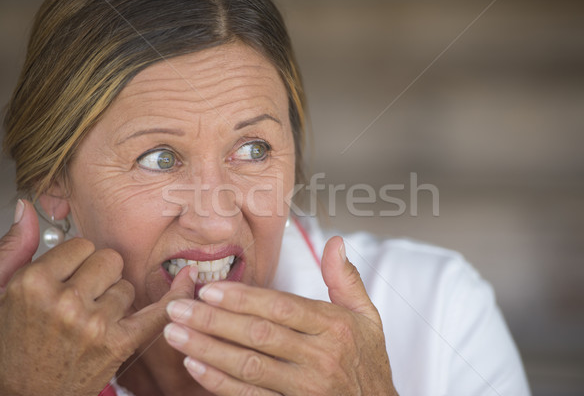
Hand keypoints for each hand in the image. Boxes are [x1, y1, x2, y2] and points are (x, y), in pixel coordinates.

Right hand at [0, 200, 194, 395]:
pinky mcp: (118, 344)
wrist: (24, 393)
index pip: (82, 245)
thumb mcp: (0, 291)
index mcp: (34, 283)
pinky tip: (186, 277)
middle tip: (80, 299)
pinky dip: (175, 295)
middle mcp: (65, 301)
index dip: (77, 261)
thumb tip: (28, 209)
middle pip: (110, 260)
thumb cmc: (13, 343)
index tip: (68, 277)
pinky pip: (157, 311)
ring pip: (127, 285)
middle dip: (99, 275)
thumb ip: (15, 248)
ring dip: (114, 298)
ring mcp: (94, 324)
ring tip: (89, 319)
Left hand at [165, 236, 397, 394]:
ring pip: (248, 366)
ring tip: (175, 334)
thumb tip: (335, 241)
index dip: (244, 298)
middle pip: (259, 334)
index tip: (210, 288)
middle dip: (213, 320)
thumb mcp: (367, 317)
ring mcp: (306, 388)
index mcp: (334, 327)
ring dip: (207, 349)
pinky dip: (220, 383)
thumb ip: (345, 280)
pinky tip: (195, 367)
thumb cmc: (368, 361)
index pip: (282, 307)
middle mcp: (320, 357)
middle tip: (178, 308)